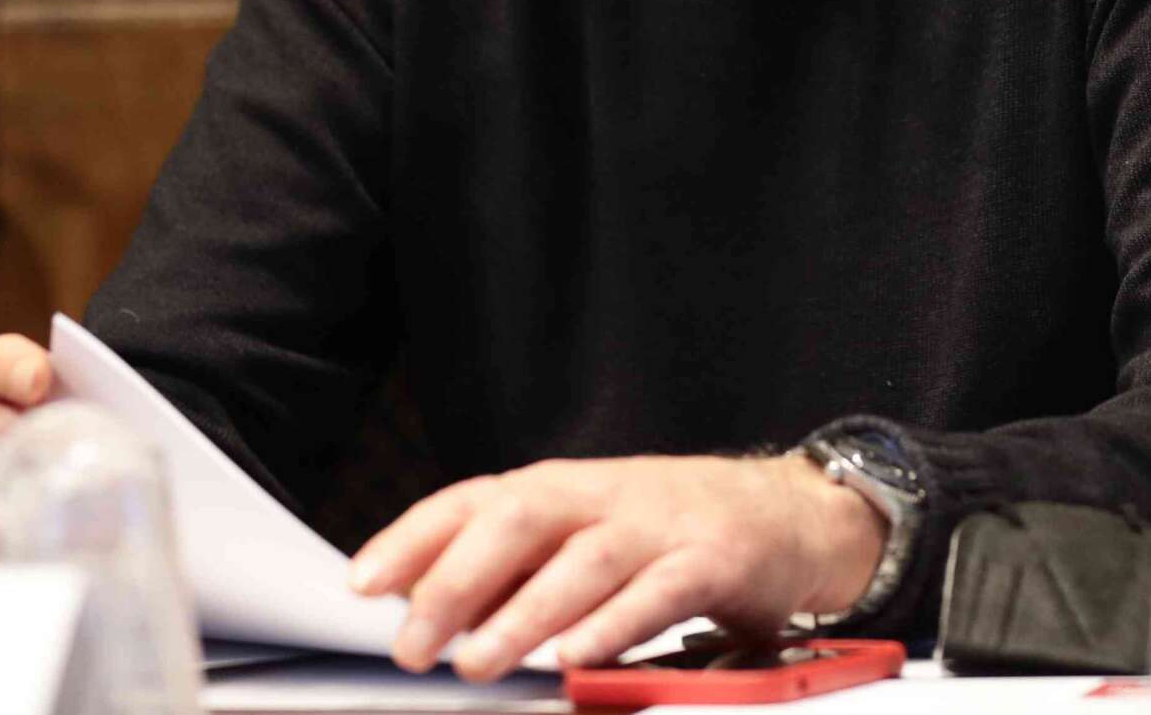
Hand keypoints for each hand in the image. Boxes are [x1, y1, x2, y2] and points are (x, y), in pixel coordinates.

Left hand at [349, 453, 886, 681]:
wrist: (787, 515)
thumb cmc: (667, 533)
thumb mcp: (586, 536)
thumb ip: (517, 568)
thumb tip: (423, 606)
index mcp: (563, 487)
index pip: (474, 500)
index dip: (415, 536)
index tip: (362, 584)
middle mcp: (604, 495)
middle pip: (519, 518)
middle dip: (456, 580)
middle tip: (414, 645)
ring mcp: (659, 524)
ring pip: (581, 561)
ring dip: (523, 615)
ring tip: (478, 663)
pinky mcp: (712, 560)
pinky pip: (656, 593)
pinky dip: (611, 625)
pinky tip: (574, 660)